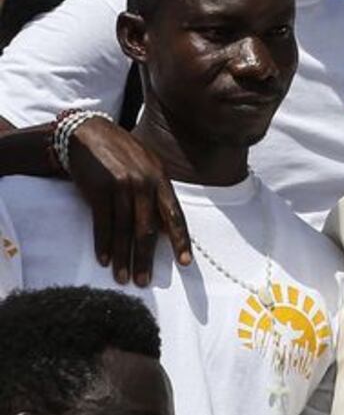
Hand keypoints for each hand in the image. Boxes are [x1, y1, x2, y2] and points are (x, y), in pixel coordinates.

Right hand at [68, 117, 191, 286]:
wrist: (87, 133)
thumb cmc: (120, 151)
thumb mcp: (147, 165)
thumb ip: (157, 191)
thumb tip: (164, 225)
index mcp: (160, 178)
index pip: (174, 214)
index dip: (180, 240)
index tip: (185, 262)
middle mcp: (144, 183)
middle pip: (148, 228)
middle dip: (146, 257)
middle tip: (145, 281)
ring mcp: (121, 186)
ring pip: (124, 230)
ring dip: (123, 257)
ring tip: (124, 277)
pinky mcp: (98, 190)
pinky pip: (102, 223)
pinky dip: (103, 244)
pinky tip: (104, 259)